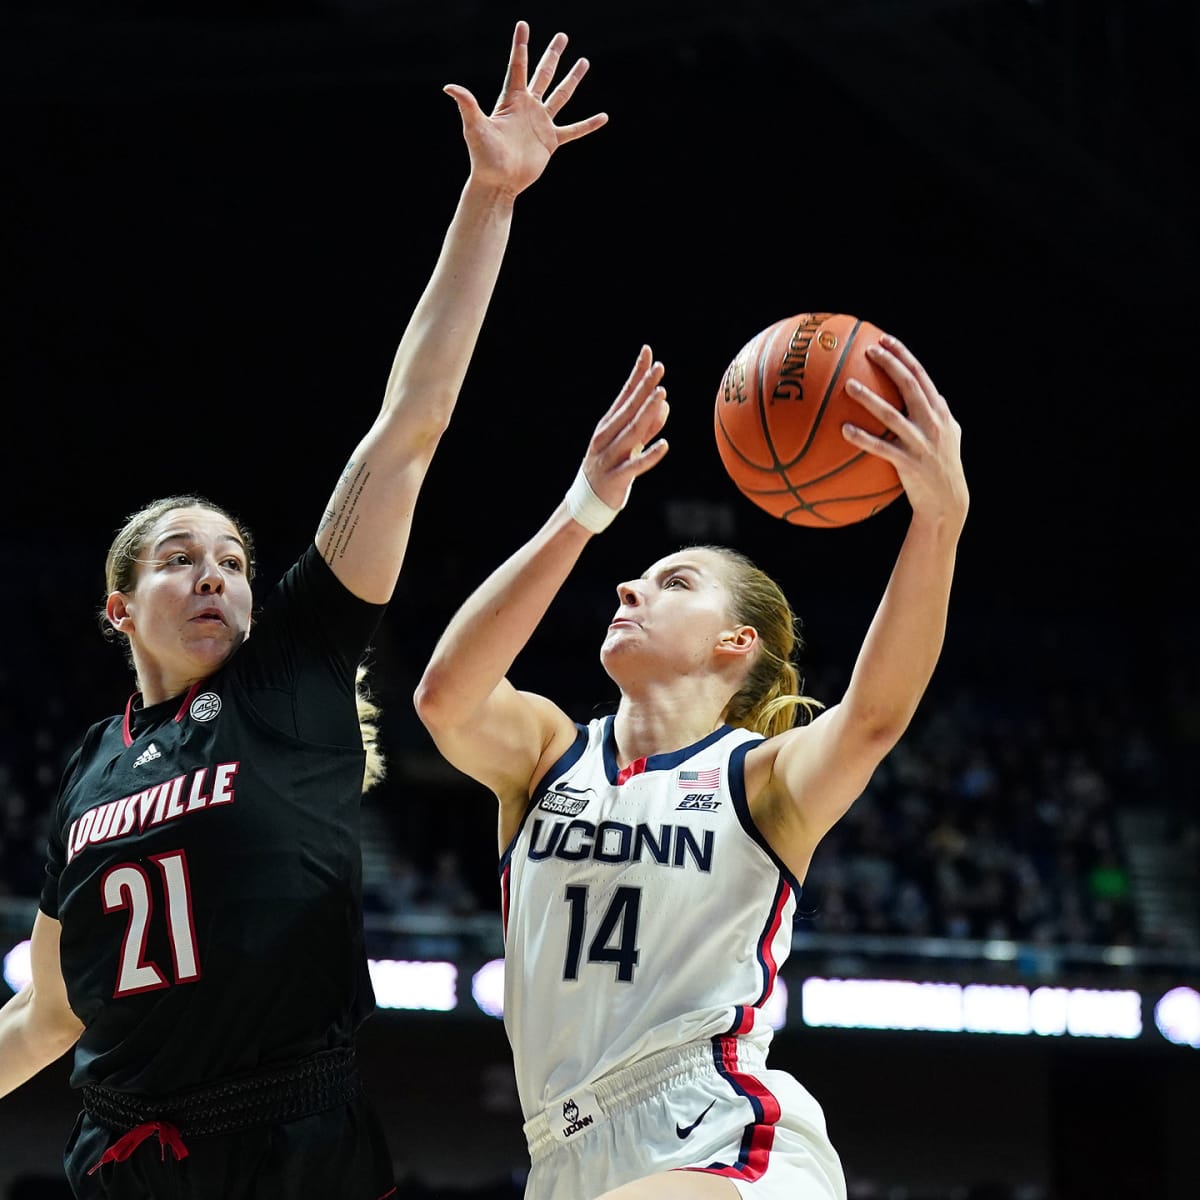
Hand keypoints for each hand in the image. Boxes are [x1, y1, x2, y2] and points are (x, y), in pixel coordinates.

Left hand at [444, 20, 608, 197]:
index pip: (517, 67)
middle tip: (562, 36)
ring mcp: (541, 123)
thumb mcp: (475, 128)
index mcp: (511, 100)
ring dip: (572, 79)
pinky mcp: (551, 141)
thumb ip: (467, 105)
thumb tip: (449, 87)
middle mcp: (528, 107)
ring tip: (584, 62)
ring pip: (561, 96)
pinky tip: (603, 116)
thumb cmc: (483, 157)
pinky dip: (588, 124)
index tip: (523, 25)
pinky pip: (573, 130)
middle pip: (543, 74)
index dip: (520, 45)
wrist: (498, 182)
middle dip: (552, 55)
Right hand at [581, 346, 669, 510]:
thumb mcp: (628, 444)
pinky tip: (664, 446)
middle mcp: (607, 437)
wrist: (586, 502)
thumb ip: (648, 426)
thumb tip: (664, 404)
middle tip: (659, 368)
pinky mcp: (616, 478)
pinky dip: (649, 455)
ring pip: (631, 431)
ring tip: (662, 394)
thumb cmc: (610, 468)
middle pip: (628, 408)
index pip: (625, 394)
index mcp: (609, 425)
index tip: (648, 351)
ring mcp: (610, 457)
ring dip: (647, 413)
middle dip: (644, 387)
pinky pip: (635, 465)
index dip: (637, 374)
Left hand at [841, 334, 968, 530]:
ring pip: (892, 415)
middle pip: (910, 385)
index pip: (921, 375)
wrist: (948, 501)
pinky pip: (881, 448)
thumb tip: (936, 394)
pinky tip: (843, 430)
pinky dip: (863, 438)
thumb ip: (943, 413)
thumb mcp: (951, 435)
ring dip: (870, 398)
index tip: (885, 339)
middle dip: (889, 364)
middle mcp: (933, 422)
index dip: (903, 355)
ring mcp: (921, 442)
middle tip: (867, 350)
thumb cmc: (945, 466)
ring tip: (849, 385)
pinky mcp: (909, 463)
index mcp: (939, 412)